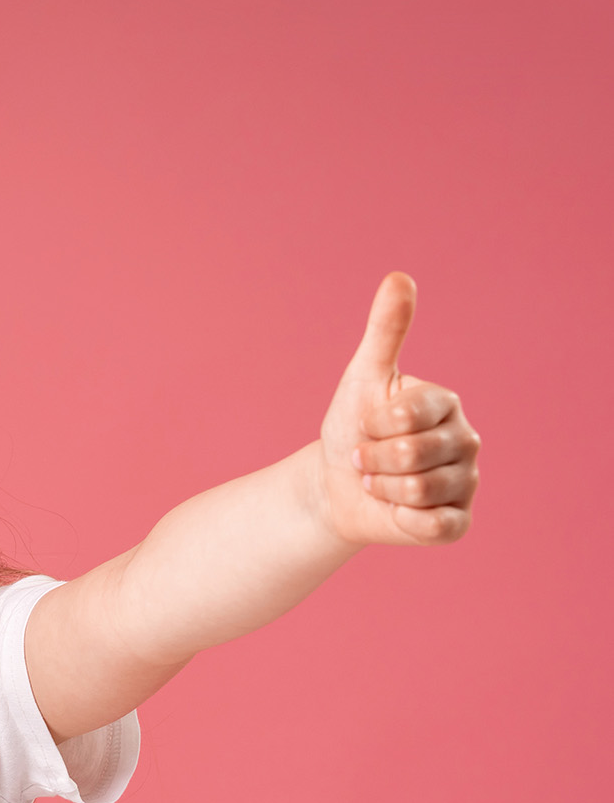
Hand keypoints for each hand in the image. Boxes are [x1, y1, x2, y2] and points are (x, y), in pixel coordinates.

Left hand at [316, 273, 479, 545]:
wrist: (336, 485)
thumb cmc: (352, 426)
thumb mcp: (362, 377)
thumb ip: (385, 330)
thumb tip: (399, 277)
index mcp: (445, 403)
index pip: (406, 414)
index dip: (371, 424)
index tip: (364, 425)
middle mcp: (465, 440)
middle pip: (409, 456)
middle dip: (370, 459)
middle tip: (365, 458)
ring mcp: (466, 482)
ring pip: (417, 491)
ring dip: (380, 488)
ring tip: (378, 481)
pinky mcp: (458, 522)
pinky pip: (432, 526)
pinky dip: (401, 519)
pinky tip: (395, 509)